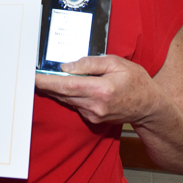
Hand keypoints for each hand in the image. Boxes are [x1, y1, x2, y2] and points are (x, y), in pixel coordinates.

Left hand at [35, 55, 158, 124]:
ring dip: (56, 89)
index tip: (34, 76)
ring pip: (67, 99)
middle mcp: (95, 105)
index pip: (67, 85)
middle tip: (33, 74)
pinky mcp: (93, 119)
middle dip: (46, 84)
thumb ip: (90, 63)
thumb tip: (67, 66)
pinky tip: (70, 85)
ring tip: (47, 77)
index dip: (47, 81)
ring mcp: (93, 114)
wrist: (149, 107)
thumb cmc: (136, 81)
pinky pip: (75, 104)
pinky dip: (69, 94)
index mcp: (101, 89)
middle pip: (63, 93)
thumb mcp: (116, 63)